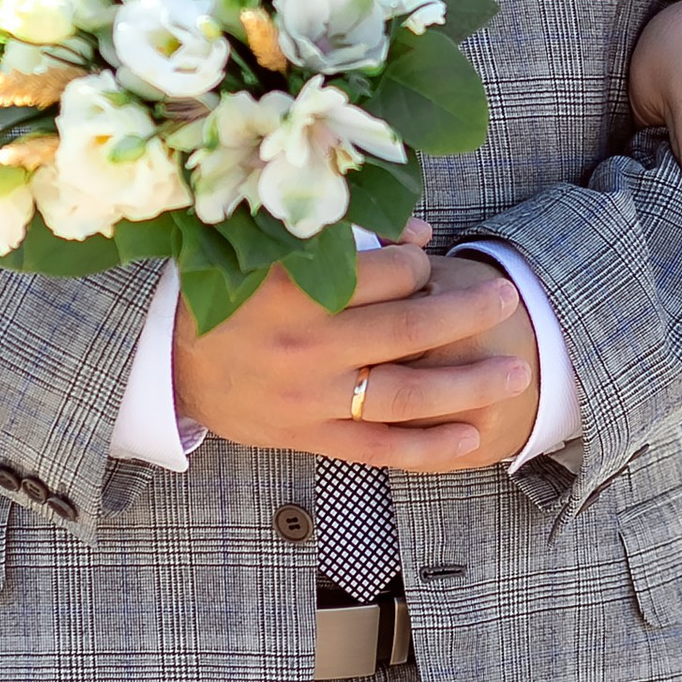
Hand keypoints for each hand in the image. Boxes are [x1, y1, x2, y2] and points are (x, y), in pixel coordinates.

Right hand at [171, 223, 535, 469]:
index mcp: (294, 289)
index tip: (426, 263)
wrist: (166, 363)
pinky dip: (428, 446)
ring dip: (468, 384)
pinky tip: (471, 436)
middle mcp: (304, 345)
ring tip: (515, 371)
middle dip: (468, 314)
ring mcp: (309, 397)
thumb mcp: (271, 253)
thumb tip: (421, 233)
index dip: (419, 264)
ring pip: (404, 393)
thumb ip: (345, 238)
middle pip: (408, 330)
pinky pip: (378, 448)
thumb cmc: (228, 295)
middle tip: (508, 298)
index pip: (386, 273)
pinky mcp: (307, 436)